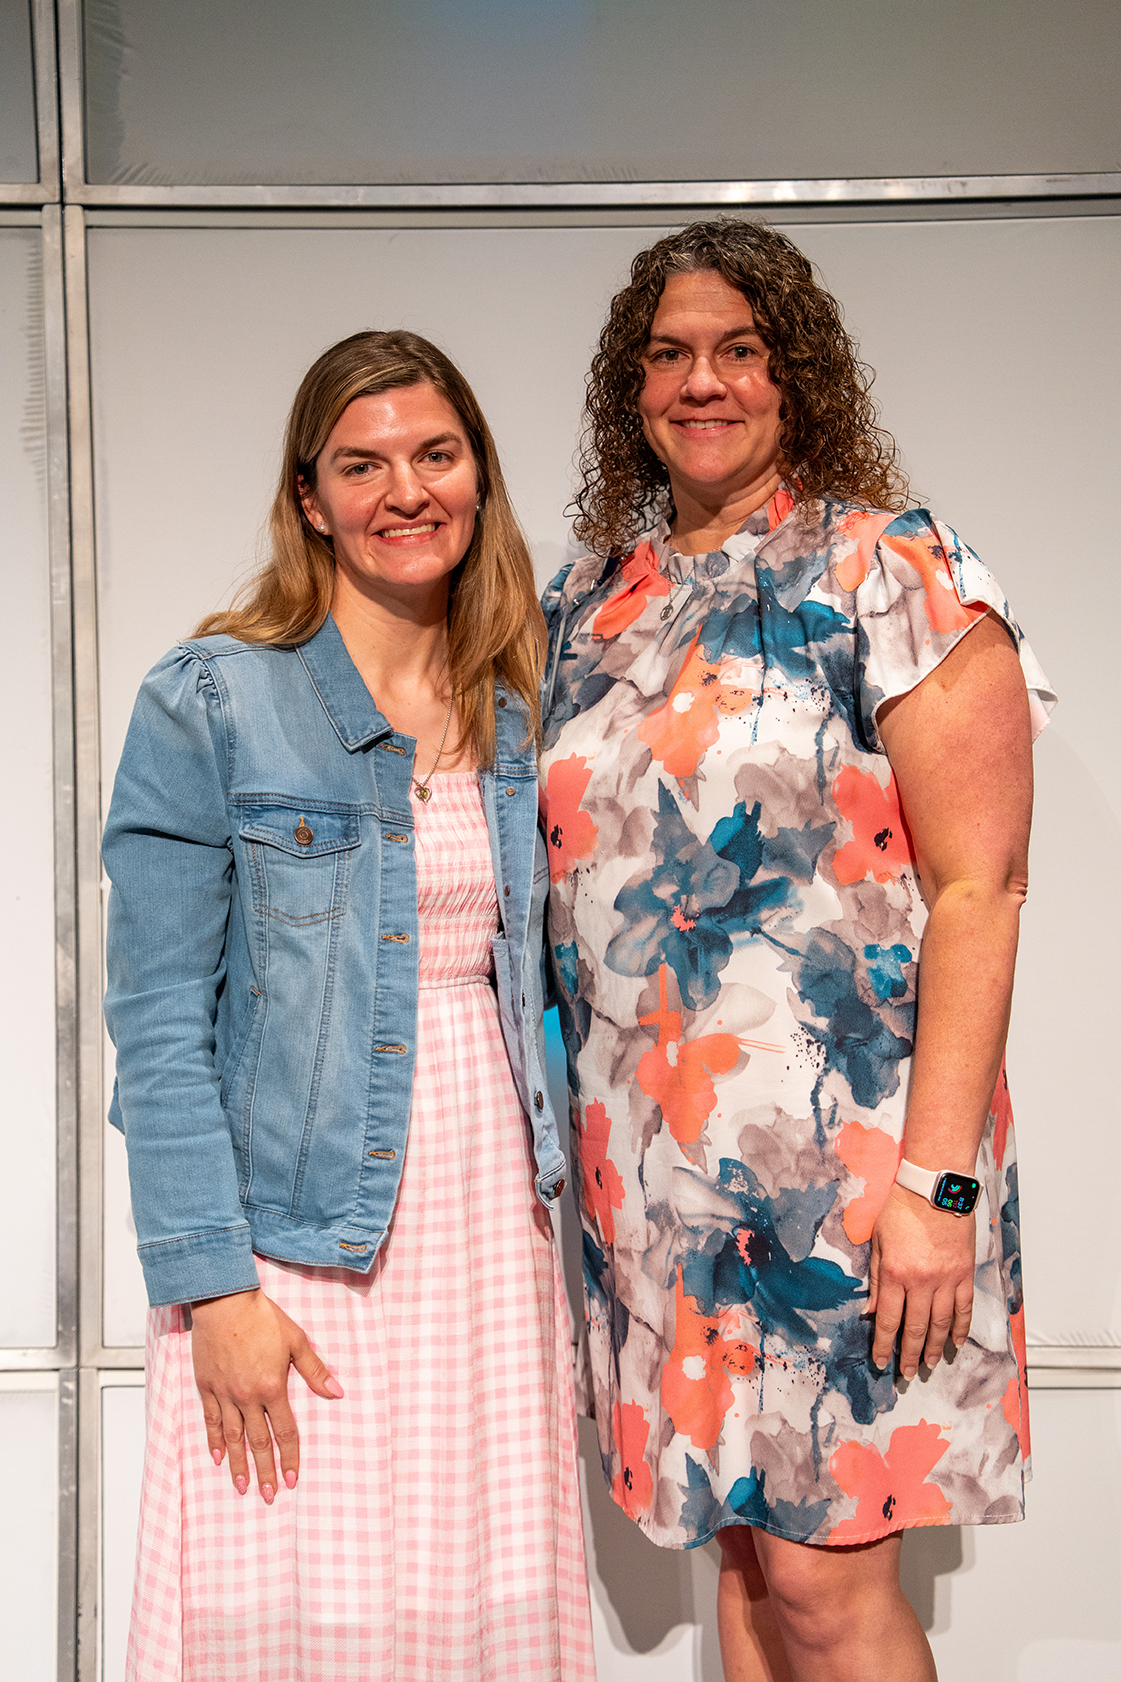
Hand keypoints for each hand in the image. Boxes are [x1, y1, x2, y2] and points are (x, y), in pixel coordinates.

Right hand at [190, 1288, 343, 1501]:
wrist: (225, 1301)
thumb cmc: (262, 1317)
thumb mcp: (296, 1340)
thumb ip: (315, 1370)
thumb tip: (337, 1392)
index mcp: (272, 1387)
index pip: (284, 1432)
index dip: (290, 1458)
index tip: (293, 1480)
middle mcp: (247, 1396)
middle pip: (258, 1442)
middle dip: (265, 1471)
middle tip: (269, 1496)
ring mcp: (224, 1393)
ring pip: (232, 1437)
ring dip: (239, 1464)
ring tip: (243, 1486)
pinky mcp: (206, 1386)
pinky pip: (210, 1420)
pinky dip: (213, 1441)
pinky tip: (218, 1457)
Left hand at [868, 1185, 974, 1378]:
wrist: (936, 1189)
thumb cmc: (902, 1210)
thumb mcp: (878, 1241)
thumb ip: (875, 1279)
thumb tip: (870, 1311)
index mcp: (895, 1273)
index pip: (888, 1319)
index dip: (884, 1344)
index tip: (881, 1361)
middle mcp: (921, 1281)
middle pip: (915, 1327)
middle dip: (908, 1353)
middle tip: (905, 1372)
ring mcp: (946, 1280)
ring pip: (940, 1324)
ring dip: (933, 1347)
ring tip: (928, 1364)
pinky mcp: (964, 1274)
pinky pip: (964, 1309)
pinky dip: (960, 1328)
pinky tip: (955, 1343)